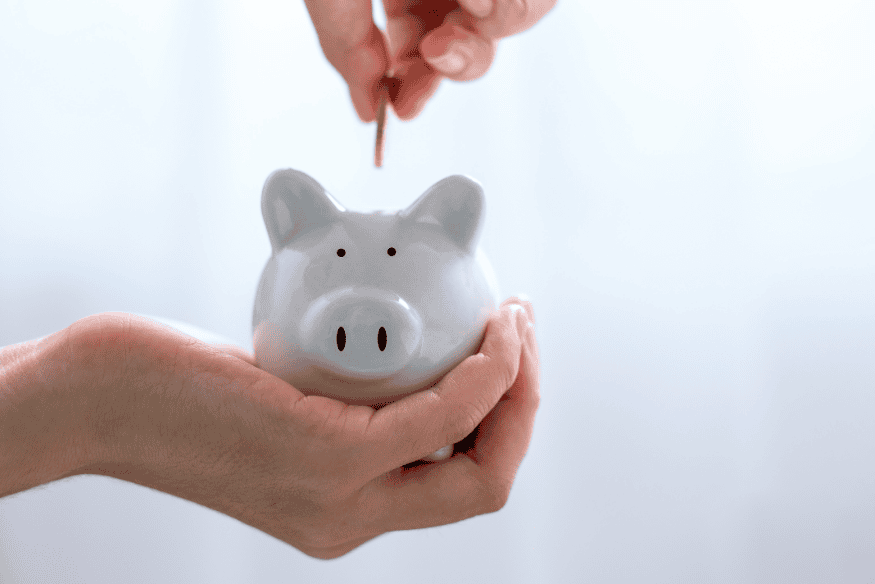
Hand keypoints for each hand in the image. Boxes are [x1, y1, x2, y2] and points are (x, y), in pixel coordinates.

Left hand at [67, 297, 538, 558]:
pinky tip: (487, 329)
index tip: (505, 357)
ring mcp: (336, 494)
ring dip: (515, 382)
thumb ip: (339, 401)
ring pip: (477, 460)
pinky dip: (483, 372)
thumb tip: (392, 351)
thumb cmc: (176, 390)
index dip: (504, 423)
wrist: (91, 402)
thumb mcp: (277, 404)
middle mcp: (348, 518)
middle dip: (524, 407)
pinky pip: (438, 416)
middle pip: (485, 483)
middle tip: (521, 338)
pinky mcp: (321, 453)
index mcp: (342, 512)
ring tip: (516, 323)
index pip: (461, 486)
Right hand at [304, 0, 556, 120]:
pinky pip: (530, 4)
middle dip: (449, 68)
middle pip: (465, 49)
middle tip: (432, 59)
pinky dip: (507, 10)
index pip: (413, 51)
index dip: (409, 85)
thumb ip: (342, 42)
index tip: (396, 107)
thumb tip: (365, 109)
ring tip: (465, 9)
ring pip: (505, 29)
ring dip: (480, 41)